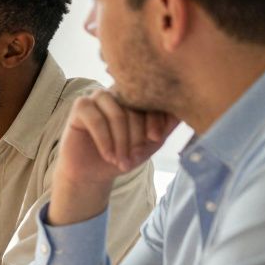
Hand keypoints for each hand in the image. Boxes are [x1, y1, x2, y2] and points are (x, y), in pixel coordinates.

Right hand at [56, 88, 178, 186]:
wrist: (93, 173)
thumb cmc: (124, 155)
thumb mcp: (150, 143)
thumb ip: (165, 126)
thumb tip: (184, 111)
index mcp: (137, 97)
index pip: (152, 100)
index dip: (156, 119)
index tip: (155, 139)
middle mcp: (118, 92)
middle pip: (134, 108)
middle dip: (136, 136)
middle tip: (135, 158)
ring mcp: (98, 96)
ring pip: (116, 113)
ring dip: (120, 140)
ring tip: (121, 160)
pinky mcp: (80, 106)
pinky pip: (96, 119)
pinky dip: (104, 140)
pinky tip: (108, 156)